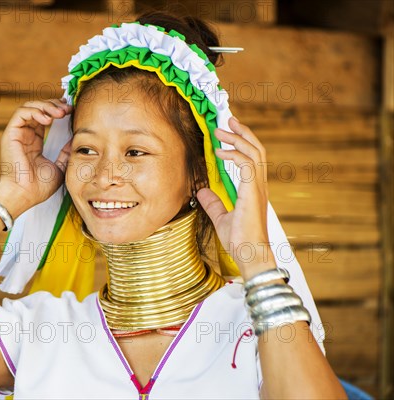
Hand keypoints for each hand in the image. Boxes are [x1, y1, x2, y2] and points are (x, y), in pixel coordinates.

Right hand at [0, 98, 72, 215]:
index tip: (72, 111)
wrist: (24, 194)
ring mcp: (17, 133)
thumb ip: (66, 153)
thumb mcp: (59, 167)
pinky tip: (48, 119)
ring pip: (29, 107)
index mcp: (34, 142)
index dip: (57, 110)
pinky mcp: (11, 133)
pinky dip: (35, 111)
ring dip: (46, 106)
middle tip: (68, 109)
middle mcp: (25, 135)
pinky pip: (21, 113)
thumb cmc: (38, 187)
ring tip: (60, 113)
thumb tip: (76, 140)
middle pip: (38, 109)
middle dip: (54, 105)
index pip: (44, 118)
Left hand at [197, 117, 275, 278]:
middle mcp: (259, 186)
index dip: (243, 142)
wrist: (250, 256)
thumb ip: (213, 203)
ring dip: (237, 138)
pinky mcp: (252, 193)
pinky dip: (234, 155)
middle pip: (257, 149)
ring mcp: (257, 188)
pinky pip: (247, 165)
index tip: (230, 130)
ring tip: (221, 130)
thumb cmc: (241, 241)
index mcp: (253, 189)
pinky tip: (220, 153)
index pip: (253, 158)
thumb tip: (202, 191)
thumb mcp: (221, 218)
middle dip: (243, 132)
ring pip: (254, 153)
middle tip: (228, 120)